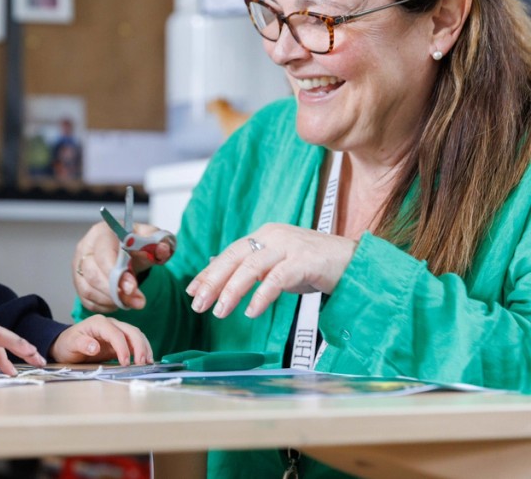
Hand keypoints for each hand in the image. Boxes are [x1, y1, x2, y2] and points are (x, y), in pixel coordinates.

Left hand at [48, 315, 153, 364]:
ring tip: (147, 363)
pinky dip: (142, 350)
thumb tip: (95, 347)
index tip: (125, 363)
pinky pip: (134, 342)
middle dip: (139, 346)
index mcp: (98, 323)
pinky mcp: (120, 341)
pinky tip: (146, 360)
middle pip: (130, 331)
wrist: (66, 344)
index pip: (116, 333)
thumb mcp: (70, 344)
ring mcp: (116, 331)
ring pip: (136, 335)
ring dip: (144, 347)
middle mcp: (110, 324)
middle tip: (141, 364)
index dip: (122, 348)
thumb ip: (82, 344)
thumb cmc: (67, 343)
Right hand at [73, 221, 174, 312]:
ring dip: (110, 301)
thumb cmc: (135, 244)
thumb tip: (162, 250)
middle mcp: (85, 248)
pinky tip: (118, 303)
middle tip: (136, 301)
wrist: (127, 250)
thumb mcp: (150, 240)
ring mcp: (78, 266)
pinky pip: (86, 300)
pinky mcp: (78, 281)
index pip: (103, 254)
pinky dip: (103, 306)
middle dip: (115, 292)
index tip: (133, 288)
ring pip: (88, 289)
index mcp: (102, 233)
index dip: (117, 274)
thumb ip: (159, 244)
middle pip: (92, 274)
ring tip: (130, 302)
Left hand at [186, 223, 356, 319]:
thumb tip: (218, 269)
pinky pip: (277, 278)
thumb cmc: (316, 265)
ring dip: (232, 291)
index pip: (229, 253)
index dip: (209, 272)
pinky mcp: (305, 260)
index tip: (191, 291)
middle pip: (234, 258)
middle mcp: (273, 236)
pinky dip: (262, 296)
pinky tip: (251, 311)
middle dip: (212, 282)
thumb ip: (252, 266)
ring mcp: (289, 246)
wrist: (355, 263)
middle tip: (197, 304)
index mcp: (264, 235)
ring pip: (251, 268)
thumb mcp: (278, 264)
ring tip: (219, 312)